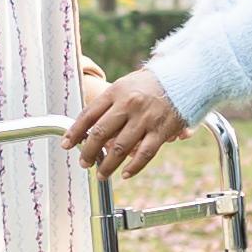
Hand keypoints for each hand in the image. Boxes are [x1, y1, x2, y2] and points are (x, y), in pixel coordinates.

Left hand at [63, 67, 186, 179]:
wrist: (185, 77)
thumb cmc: (150, 84)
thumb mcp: (125, 86)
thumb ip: (109, 105)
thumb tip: (89, 130)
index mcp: (116, 92)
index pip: (88, 115)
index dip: (74, 132)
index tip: (66, 145)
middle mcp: (128, 105)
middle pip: (100, 134)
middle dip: (88, 153)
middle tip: (83, 163)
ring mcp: (145, 119)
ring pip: (120, 148)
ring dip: (107, 165)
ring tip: (101, 174)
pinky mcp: (162, 130)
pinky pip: (144, 154)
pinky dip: (133, 167)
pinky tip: (125, 174)